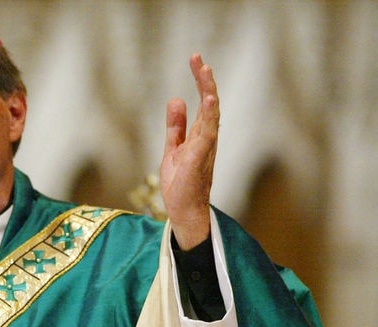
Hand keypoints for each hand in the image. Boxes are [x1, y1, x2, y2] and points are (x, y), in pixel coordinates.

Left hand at [160, 54, 219, 249]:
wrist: (183, 211)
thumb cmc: (181, 184)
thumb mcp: (173, 149)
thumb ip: (175, 126)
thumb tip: (176, 99)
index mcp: (200, 135)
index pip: (203, 102)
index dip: (200, 81)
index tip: (195, 59)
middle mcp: (207, 139)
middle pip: (209, 104)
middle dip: (204, 80)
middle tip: (198, 58)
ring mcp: (205, 149)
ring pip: (211, 115)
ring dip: (208, 92)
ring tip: (205, 71)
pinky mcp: (199, 159)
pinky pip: (207, 134)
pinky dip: (209, 117)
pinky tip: (209, 101)